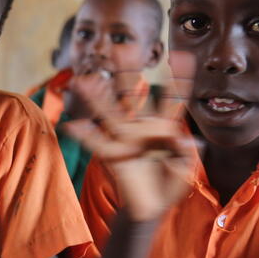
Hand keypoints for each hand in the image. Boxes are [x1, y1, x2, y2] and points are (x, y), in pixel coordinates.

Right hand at [62, 54, 195, 221]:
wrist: (152, 209)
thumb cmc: (170, 187)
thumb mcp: (186, 169)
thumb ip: (186, 153)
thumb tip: (185, 139)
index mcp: (164, 128)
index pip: (173, 99)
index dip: (179, 79)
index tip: (184, 56)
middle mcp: (142, 128)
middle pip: (135, 95)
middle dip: (129, 73)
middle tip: (125, 48)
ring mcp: (125, 140)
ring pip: (111, 112)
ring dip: (99, 96)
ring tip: (86, 78)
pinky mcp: (114, 156)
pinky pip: (97, 144)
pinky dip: (85, 136)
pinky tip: (72, 126)